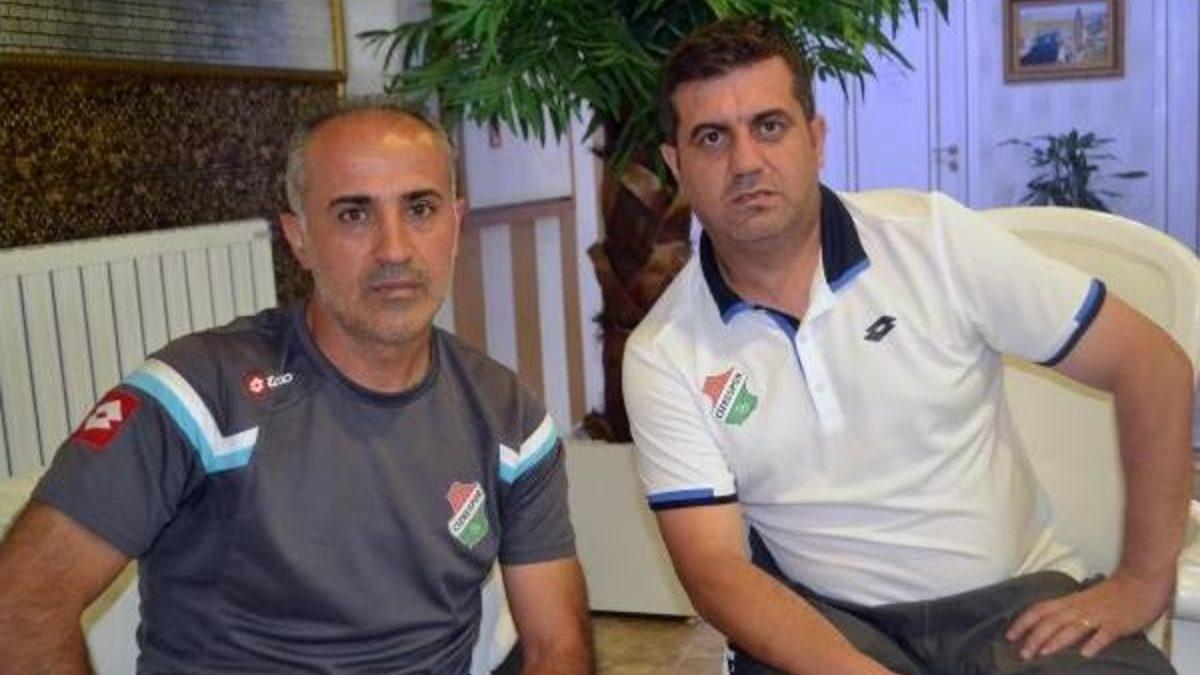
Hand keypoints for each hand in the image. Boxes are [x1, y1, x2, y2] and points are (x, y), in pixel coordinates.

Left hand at [1004, 569, 1171, 659]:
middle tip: (1023, 653)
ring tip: (1043, 654)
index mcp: (1071, 601)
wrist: (1141, 581)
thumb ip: (1068, 610)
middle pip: (1052, 621)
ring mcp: (1099, 616)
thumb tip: (1049, 625)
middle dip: (1035, 637)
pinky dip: (1094, 643)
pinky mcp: (1118, 624)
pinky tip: (1085, 654)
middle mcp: (1080, 608)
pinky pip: (1104, 634)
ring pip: (1073, 628)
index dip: (1024, 622)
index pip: (1040, 609)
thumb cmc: (1112, 592)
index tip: (1009, 635)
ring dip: (1057, 641)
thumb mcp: (1084, 599)